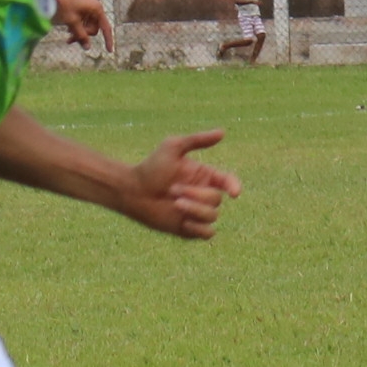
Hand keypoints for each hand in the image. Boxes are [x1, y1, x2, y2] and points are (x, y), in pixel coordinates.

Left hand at [51, 0, 112, 54]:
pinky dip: (75, 26)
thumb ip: (80, 34)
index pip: (106, 28)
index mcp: (97, 9)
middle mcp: (94, 8)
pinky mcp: (79, 8)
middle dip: (83, 35)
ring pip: (86, 26)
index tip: (109, 51)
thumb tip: (88, 48)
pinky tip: (67, 30)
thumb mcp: (72, 21)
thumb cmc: (63, 2)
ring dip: (78, 32)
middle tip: (69, 40)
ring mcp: (86, 8)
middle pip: (93, 29)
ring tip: (67, 36)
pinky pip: (81, 21)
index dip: (108, 40)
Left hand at [116, 130, 242, 238]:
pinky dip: (198, 228)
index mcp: (204, 176)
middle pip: (216, 200)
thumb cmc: (150, 167)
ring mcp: (196, 212)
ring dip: (194, 210)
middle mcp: (203, 194)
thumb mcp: (172, 148)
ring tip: (174, 203)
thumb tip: (222, 132)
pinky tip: (182, 221)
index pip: (228, 182)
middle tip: (173, 189)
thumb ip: (197, 140)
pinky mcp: (189, 228)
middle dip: (196, 195)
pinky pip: (207, 233)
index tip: (233, 192)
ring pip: (212, 216)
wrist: (132, 190)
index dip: (234, 186)